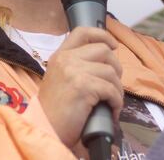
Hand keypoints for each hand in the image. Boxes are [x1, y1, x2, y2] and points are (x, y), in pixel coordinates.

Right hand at [37, 27, 122, 149]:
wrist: (45, 130)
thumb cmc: (55, 111)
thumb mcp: (60, 80)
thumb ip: (76, 67)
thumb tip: (105, 64)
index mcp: (60, 56)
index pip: (82, 32)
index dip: (102, 35)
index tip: (113, 46)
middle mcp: (66, 59)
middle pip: (103, 50)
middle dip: (115, 67)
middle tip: (113, 85)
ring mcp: (74, 71)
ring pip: (110, 71)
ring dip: (117, 89)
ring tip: (112, 102)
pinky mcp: (83, 86)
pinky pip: (111, 89)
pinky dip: (117, 102)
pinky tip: (112, 111)